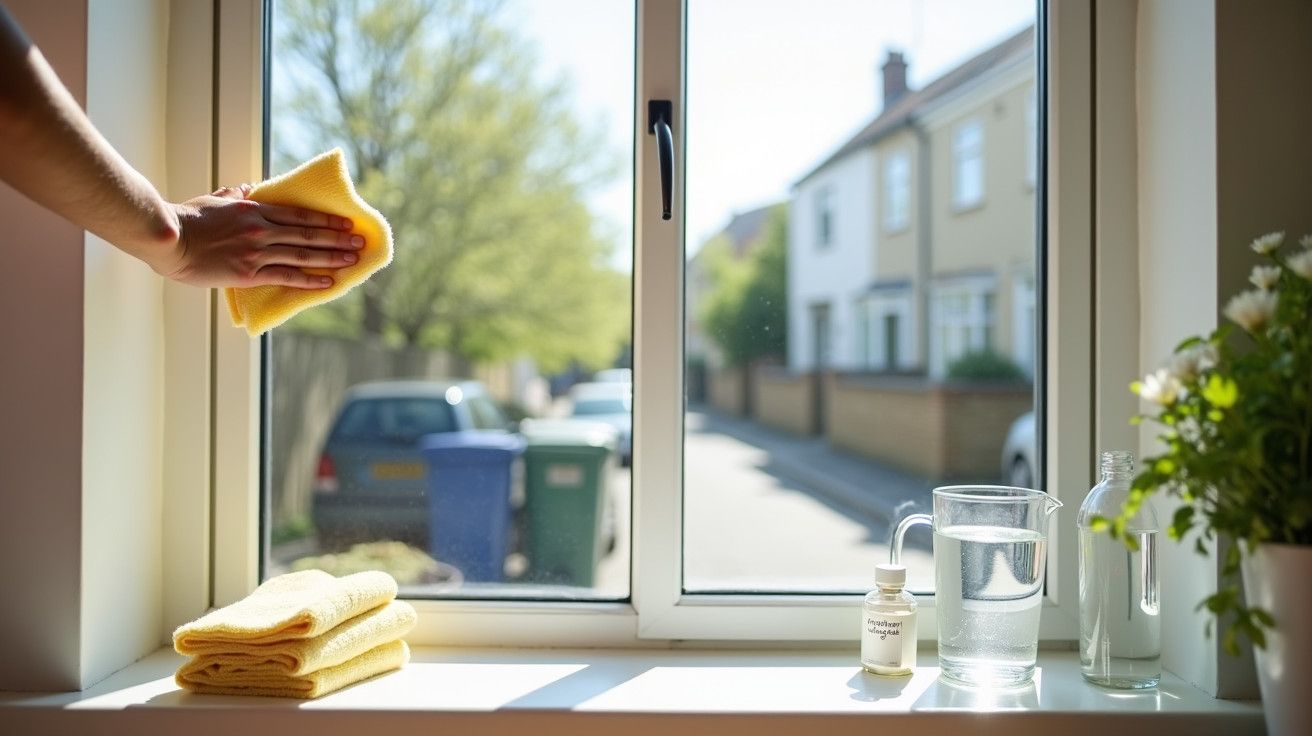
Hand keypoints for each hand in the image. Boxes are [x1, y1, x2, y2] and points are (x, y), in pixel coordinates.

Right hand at [154, 185, 361, 288]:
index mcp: (254, 210)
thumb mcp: (213, 199)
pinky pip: (287, 276)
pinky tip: (328, 282)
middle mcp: (261, 229)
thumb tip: (245, 187)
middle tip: (360, 241)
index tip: (345, 223)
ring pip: (303, 255)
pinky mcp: (249, 272)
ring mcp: (257, 251)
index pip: (299, 215)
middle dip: (337, 238)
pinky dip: (310, 280)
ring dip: (331, 257)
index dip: (325, 220)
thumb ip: (232, 194)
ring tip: (353, 259)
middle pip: (308, 234)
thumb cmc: (186, 219)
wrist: (167, 239)